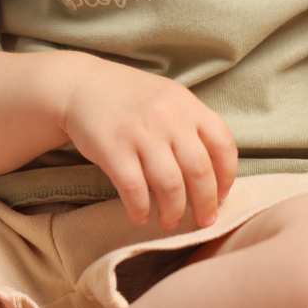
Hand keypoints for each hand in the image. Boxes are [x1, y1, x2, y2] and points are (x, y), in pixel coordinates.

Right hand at [57, 60, 237, 229]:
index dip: (226, 177)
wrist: (80, 85)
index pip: (223, 145)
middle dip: (205, 204)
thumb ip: (192, 127)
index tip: (221, 195)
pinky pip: (134, 188)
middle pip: (199, 171)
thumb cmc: (130, 98)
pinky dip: (140, 209)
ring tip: (170, 222)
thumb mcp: (168, 99)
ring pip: (170, 184)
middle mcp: (168, 117)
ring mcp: (140, 132)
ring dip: (173, 211)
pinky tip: (139, 216)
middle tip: (204, 222)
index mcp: (187, 105)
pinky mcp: (112, 148)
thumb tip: (216, 176)